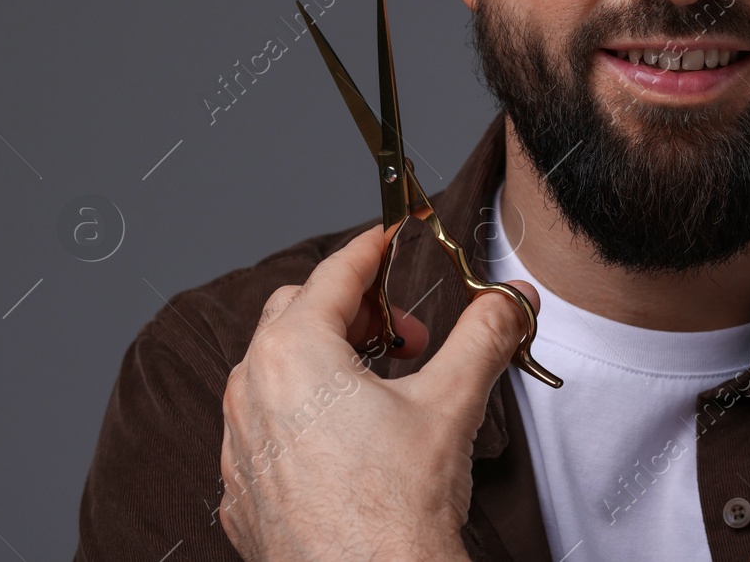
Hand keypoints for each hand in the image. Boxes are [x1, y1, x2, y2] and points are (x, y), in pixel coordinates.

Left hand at [218, 223, 537, 561]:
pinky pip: (265, 428)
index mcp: (293, 353)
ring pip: (275, 371)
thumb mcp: (453, 402)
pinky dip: (304, 414)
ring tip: (384, 388)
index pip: (334, 273)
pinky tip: (352, 440)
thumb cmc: (397, 511)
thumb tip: (510, 300)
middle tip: (407, 335)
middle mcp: (251, 392)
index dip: (373, 248)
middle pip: (296, 313)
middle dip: (356, 309)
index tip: (395, 237)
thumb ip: (485, 335)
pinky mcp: (242, 492)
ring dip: (328, 361)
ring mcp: (239, 446)